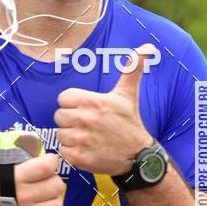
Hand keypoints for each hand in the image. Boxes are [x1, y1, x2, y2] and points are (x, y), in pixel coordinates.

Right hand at [0, 115, 65, 205]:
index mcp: (12, 178)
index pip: (47, 167)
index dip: (51, 160)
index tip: (46, 160)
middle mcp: (22, 198)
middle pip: (55, 185)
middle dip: (53, 178)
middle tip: (45, 177)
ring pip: (56, 205)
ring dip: (55, 198)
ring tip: (46, 193)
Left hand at [54, 44, 156, 174]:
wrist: (137, 154)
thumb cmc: (130, 122)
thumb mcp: (129, 94)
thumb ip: (132, 69)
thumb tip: (147, 47)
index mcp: (92, 101)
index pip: (63, 99)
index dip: (72, 104)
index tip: (85, 110)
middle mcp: (85, 119)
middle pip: (59, 117)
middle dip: (70, 121)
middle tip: (87, 125)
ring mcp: (81, 139)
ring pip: (60, 134)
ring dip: (71, 137)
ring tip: (88, 138)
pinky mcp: (79, 158)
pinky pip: (63, 151)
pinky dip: (72, 152)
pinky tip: (86, 149)